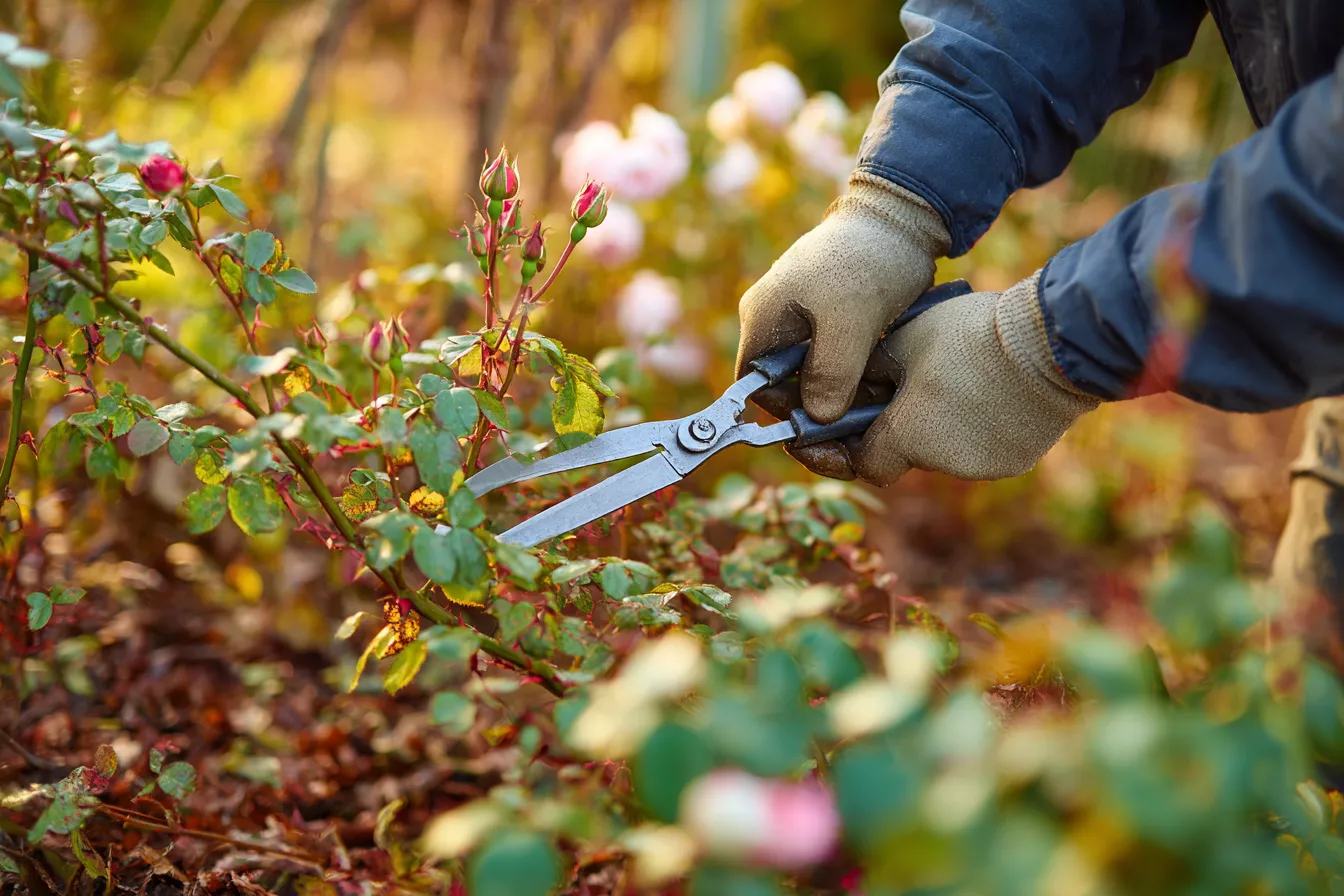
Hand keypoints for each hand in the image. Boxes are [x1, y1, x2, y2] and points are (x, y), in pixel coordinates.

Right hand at [735, 173, 950, 425]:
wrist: (902, 219)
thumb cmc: (870, 263)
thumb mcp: (852, 322)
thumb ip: (831, 373)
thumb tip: (818, 418)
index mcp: (762, 316)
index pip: (754, 385)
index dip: (785, 410)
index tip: (827, 422)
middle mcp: (771, 317)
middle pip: (782, 381)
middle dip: (817, 403)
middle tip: (858, 414)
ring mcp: (797, 315)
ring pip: (808, 372)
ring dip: (838, 389)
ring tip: (874, 395)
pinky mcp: (824, 315)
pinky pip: (827, 357)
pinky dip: (850, 373)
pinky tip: (878, 377)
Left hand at [786, 271, 1102, 483]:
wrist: (1052, 341)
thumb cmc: (970, 334)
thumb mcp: (904, 340)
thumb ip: (870, 370)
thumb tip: (854, 384)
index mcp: (907, 438)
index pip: (866, 463)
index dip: (855, 443)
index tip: (855, 422)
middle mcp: (944, 465)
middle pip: (909, 454)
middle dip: (903, 426)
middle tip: (911, 387)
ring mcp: (984, 467)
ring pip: (947, 453)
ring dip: (942, 425)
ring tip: (957, 379)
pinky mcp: (1017, 460)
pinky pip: (984, 448)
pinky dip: (978, 427)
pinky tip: (989, 390)